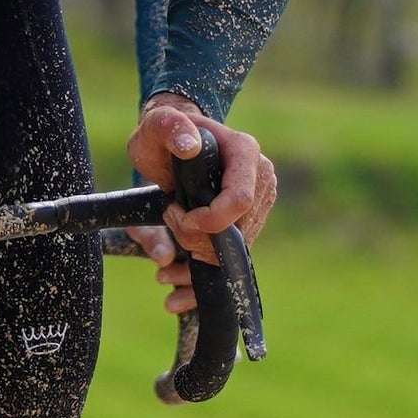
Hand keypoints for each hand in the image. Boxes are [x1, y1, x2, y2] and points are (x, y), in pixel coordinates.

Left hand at [130, 94, 274, 319]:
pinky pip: (231, 262)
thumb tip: (189, 145)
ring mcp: (257, 205)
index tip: (179, 217)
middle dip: (198, 241)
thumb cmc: (164, 133)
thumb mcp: (157, 125)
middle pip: (238, 231)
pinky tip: (174, 293)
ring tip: (164, 265)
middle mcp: (259, 179)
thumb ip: (169, 127)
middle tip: (169, 222)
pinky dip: (201, 280)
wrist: (172, 146)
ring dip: (196, 264)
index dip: (211, 220)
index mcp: (244, 152)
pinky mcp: (247, 226)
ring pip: (234, 253)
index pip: (241, 199)